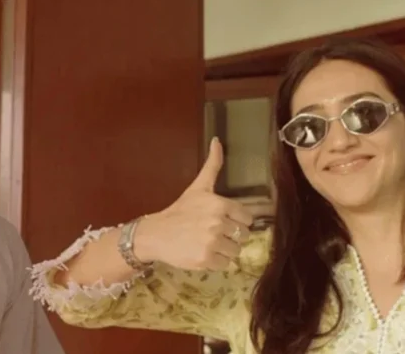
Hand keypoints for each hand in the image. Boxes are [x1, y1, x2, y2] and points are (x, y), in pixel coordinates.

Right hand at [135, 138, 254, 270]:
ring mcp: (212, 242)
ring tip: (207, 243)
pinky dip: (215, 262)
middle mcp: (218, 222)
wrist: (156, 234)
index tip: (221, 221)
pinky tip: (202, 253)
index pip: (247, 219)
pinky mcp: (206, 259)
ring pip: (235, 251)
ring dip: (223, 250)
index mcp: (220, 204)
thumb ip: (213, 165)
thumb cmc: (180, 210)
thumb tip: (218, 140)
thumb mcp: (198, 187)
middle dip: (230, 236)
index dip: (236, 221)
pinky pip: (225, 265)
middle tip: (212, 233)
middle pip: (243, 236)